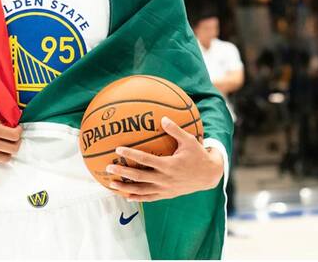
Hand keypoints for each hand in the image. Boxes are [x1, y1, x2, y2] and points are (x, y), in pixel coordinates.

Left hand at [106, 116, 224, 201]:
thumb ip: (175, 130)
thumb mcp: (189, 140)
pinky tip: (126, 196)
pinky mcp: (166, 195)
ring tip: (111, 184)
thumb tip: (163, 118)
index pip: (145, 159)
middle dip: (122, 172)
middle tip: (108, 168)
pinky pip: (149, 198)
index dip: (131, 155)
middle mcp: (164, 178)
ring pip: (141, 190)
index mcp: (168, 165)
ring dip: (125, 188)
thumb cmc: (198, 155)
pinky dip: (137, 197)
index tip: (118, 150)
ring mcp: (165, 189)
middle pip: (139, 177)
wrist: (208, 175)